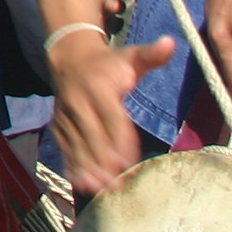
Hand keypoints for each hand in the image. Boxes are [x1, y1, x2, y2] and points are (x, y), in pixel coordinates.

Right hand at [48, 25, 176, 194]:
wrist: (69, 57)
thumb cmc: (109, 63)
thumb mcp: (131, 56)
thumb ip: (151, 55)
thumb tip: (172, 42)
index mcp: (100, 86)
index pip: (111, 117)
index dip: (119, 140)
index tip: (128, 161)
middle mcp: (79, 101)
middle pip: (92, 135)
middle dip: (103, 160)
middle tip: (114, 183)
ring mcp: (66, 114)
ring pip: (77, 144)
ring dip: (86, 167)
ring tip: (97, 188)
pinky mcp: (59, 123)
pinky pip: (65, 146)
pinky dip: (72, 164)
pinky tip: (80, 183)